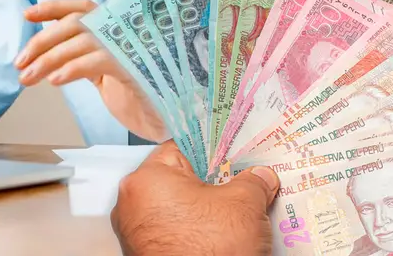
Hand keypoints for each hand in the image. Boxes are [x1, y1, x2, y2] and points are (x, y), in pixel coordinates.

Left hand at [15, 0, 168, 141]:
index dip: (52, 8)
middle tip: (19, 63)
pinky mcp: (134, 67)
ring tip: (27, 77)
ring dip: (48, 60)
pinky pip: (97, 61)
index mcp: (114, 25)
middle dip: (41, 42)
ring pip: (80, 42)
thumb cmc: (131, 91)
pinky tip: (54, 81)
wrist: (163, 117)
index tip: (26, 15)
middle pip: (74, 24)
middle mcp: (123, 29)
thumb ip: (80, 52)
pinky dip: (72, 69)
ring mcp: (130, 46)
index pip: (80, 7)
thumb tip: (41, 49)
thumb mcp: (100, 67)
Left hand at [111, 142, 278, 255]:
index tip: (231, 154)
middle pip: (178, 180)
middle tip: (239, 184)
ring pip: (175, 209)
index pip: (181, 148)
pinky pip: (173, 233)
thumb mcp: (244, 206)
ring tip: (233, 214)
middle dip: (210, 184)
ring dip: (201, 211)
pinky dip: (193, 233)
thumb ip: (253, 182)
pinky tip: (218, 237)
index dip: (211, 151)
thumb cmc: (209, 251)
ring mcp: (136, 233)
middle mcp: (131, 204)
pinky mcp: (145, 255)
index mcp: (146, 179)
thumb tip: (260, 178)